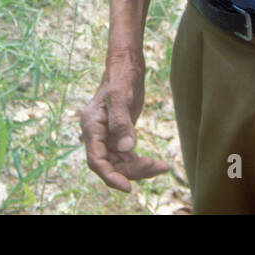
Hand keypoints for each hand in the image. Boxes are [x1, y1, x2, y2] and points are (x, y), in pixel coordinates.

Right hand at [80, 55, 169, 191]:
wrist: (126, 67)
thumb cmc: (121, 78)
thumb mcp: (121, 97)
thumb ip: (122, 123)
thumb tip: (127, 148)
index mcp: (92, 127)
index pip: (96, 161)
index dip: (110, 176)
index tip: (127, 187)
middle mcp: (97, 135)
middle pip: (110, 165)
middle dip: (132, 171)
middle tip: (157, 167)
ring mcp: (107, 137)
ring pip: (120, 164)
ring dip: (139, 169)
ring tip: (162, 166)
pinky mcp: (118, 137)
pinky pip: (127, 157)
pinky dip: (140, 162)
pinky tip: (158, 164)